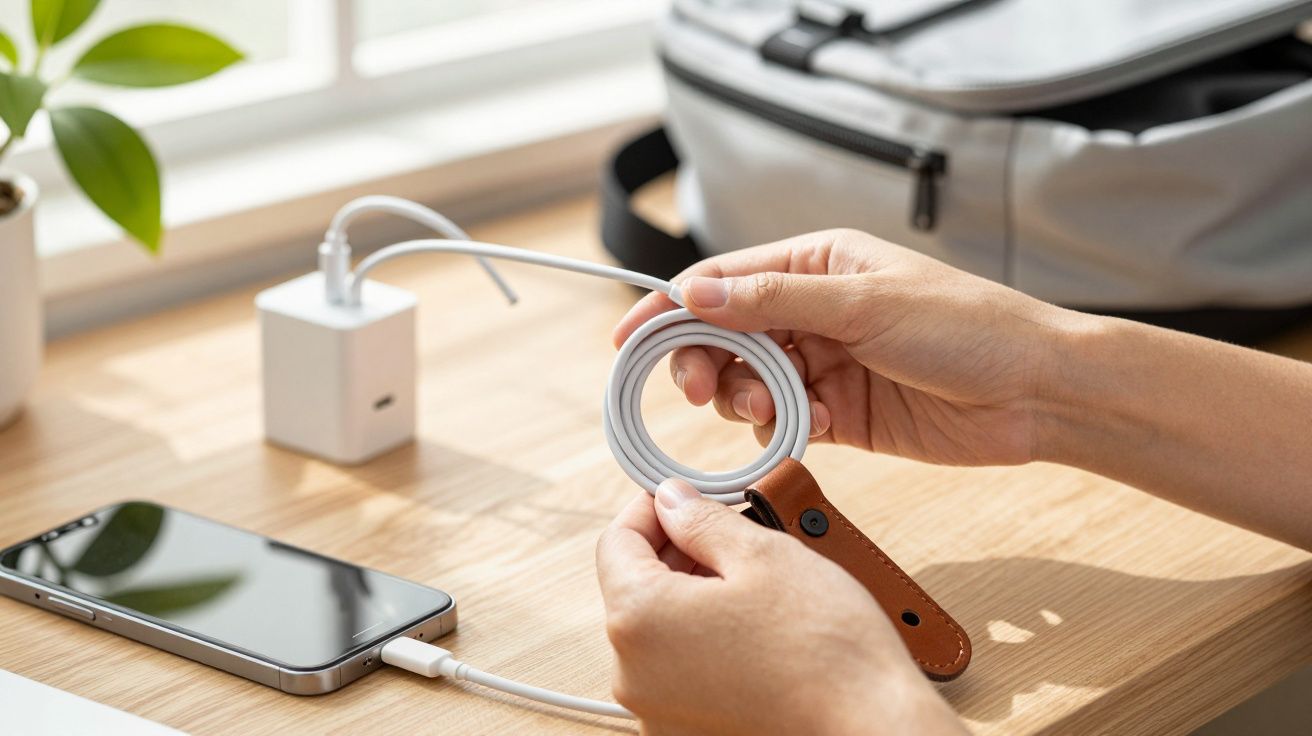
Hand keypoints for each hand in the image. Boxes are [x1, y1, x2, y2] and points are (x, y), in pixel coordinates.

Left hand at [595, 480, 964, 734]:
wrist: (868, 723)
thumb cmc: (823, 646)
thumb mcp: (763, 554)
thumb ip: (701, 520)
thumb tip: (671, 500)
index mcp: (638, 620)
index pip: (616, 541)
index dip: (653, 508)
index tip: (688, 498)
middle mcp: (632, 673)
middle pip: (634, 587)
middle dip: (677, 551)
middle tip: (732, 534)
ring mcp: (656, 710)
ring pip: (658, 629)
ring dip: (692, 594)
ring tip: (751, 582)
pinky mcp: (685, 731)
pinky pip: (677, 670)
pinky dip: (703, 640)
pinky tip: (752, 628)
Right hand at [613, 229, 1078, 465]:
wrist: (1037, 393)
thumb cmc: (969, 327)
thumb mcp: (865, 303)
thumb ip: (775, 299)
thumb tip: (695, 291)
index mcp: (818, 263)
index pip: (724, 280)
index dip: (672, 308)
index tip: (630, 338)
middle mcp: (815, 310)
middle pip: (727, 333)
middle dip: (706, 361)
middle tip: (703, 388)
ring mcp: (826, 362)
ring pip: (750, 380)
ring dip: (744, 397)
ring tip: (764, 408)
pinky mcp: (841, 412)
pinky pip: (783, 419)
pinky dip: (778, 427)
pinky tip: (805, 427)